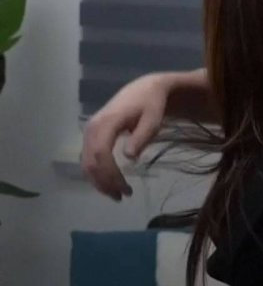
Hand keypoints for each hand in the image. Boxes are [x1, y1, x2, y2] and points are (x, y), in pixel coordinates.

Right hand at [81, 72, 169, 200]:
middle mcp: (91, 128)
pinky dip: (97, 173)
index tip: (125, 189)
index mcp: (106, 123)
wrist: (144, 88)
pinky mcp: (91, 136)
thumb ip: (141, 137)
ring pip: (87, 163)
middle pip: (91, 162)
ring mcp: (89, 132)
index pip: (101, 154)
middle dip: (105, 182)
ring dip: (100, 181)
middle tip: (123, 196)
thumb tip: (129, 157)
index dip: (110, 174)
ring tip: (118, 194)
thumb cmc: (150, 104)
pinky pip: (89, 159)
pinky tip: (110, 183)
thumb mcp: (153, 119)